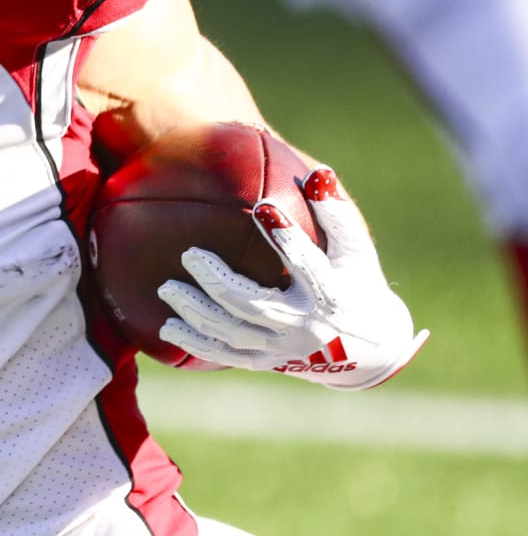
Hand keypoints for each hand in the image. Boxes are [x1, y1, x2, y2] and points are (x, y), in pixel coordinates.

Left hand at [156, 168, 428, 390]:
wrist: (369, 349)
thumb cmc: (359, 284)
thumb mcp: (356, 251)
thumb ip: (335, 215)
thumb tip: (316, 173)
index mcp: (331, 297)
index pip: (308, 266)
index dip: (287, 238)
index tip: (262, 206)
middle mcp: (305, 327)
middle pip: (254, 305)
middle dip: (218, 281)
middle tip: (189, 254)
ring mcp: (283, 349)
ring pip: (232, 332)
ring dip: (196, 311)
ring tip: (166, 287)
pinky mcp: (267, 363)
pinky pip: (225, 355)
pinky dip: (196, 342)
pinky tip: (166, 326)